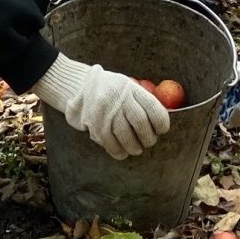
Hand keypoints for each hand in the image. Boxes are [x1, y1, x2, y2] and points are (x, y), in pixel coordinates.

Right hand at [34, 55, 169, 159]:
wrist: (78, 85)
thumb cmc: (109, 89)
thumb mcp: (125, 85)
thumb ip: (140, 100)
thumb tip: (159, 122)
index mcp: (130, 88)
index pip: (153, 107)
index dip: (161, 123)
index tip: (162, 130)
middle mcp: (118, 97)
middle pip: (140, 122)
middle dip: (148, 137)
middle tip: (149, 142)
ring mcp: (106, 110)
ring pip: (125, 135)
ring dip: (134, 146)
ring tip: (136, 149)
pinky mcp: (94, 122)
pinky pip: (109, 142)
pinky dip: (118, 151)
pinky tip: (122, 153)